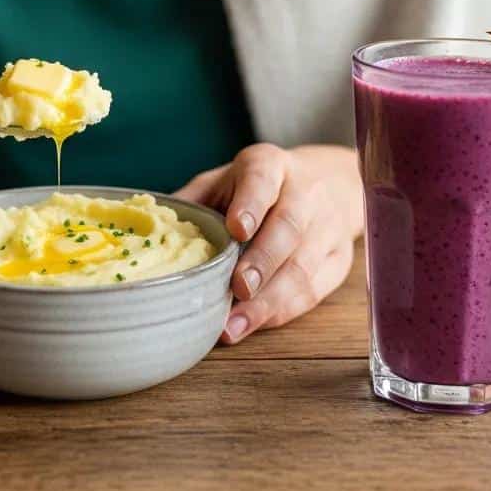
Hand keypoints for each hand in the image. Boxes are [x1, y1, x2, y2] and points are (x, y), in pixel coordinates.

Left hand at [175, 144, 363, 344]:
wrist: (328, 183)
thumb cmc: (259, 187)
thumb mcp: (225, 181)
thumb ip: (195, 202)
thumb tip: (151, 230)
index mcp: (270, 165)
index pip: (262, 179)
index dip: (250, 203)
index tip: (236, 229)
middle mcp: (305, 191)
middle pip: (289, 226)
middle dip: (263, 260)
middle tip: (237, 288)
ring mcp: (328, 225)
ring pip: (303, 264)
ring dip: (269, 299)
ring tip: (235, 325)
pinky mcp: (339, 258)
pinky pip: (314, 289)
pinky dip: (283, 310)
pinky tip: (256, 324)